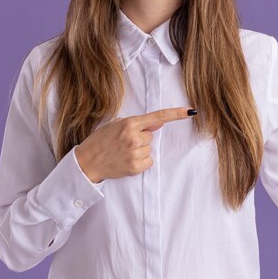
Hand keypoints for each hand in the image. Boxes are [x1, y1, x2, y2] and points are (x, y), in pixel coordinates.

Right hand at [74, 107, 196, 182]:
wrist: (87, 162)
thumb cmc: (100, 141)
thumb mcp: (116, 124)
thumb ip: (137, 123)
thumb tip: (158, 124)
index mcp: (130, 123)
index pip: (158, 116)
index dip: (176, 114)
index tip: (190, 111)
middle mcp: (134, 137)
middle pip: (151, 136)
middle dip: (141, 138)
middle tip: (123, 143)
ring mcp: (135, 153)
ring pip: (149, 149)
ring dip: (140, 150)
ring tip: (122, 152)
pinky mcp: (136, 167)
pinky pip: (148, 161)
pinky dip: (141, 161)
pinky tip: (126, 160)